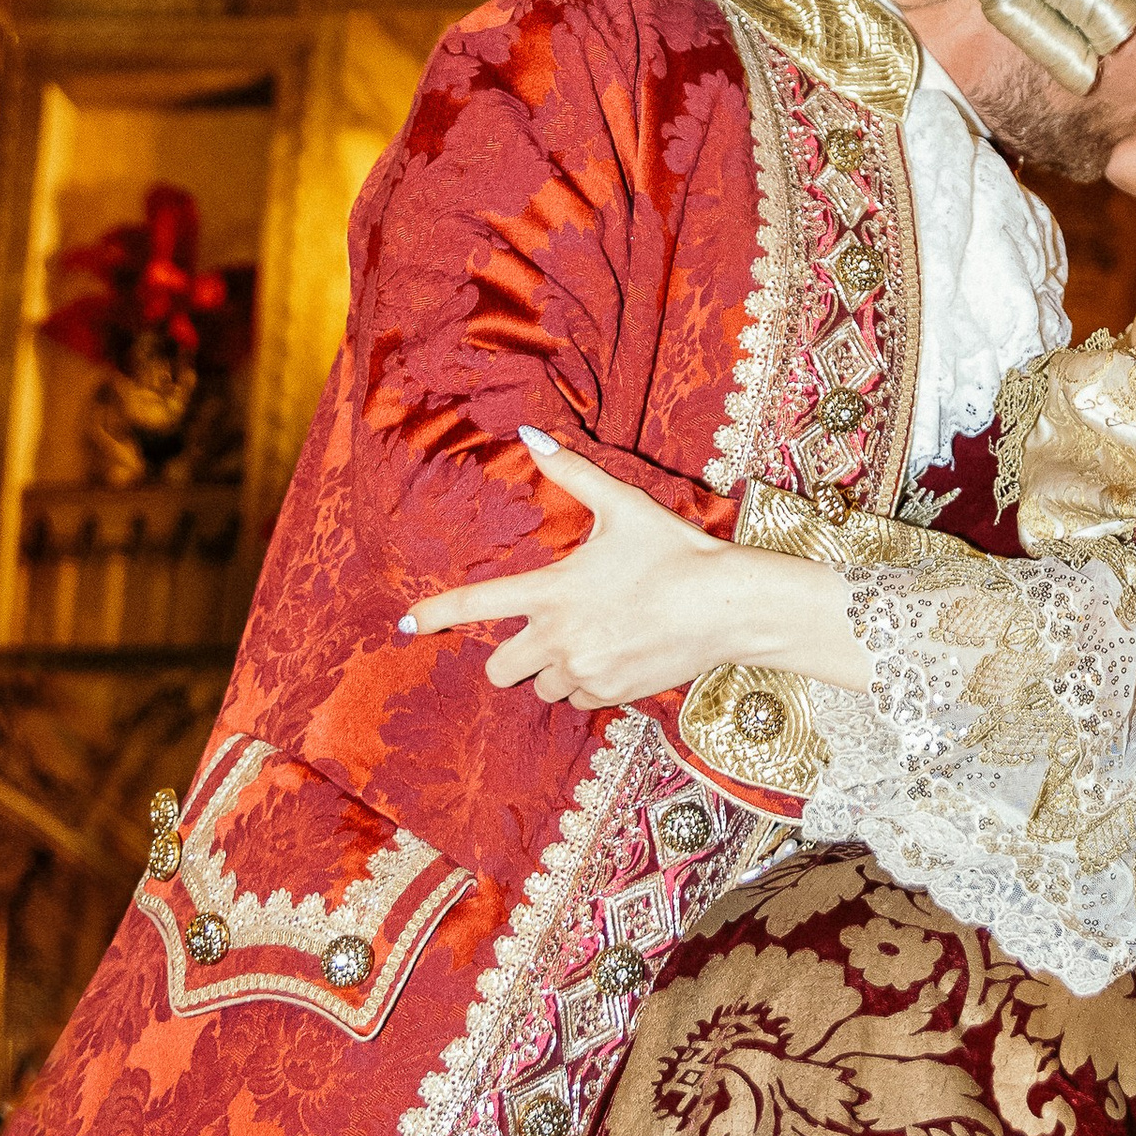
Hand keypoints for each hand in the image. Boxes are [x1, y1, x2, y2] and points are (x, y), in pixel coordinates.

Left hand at [400, 434, 727, 707]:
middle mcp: (559, 637)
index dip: (436, 613)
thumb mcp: (623, 505)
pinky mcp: (611, 694)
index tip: (408, 623)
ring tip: (594, 639)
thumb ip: (572, 473)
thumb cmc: (675, 550)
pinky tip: (617, 655)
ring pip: (541, 687)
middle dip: (511, 656)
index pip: (477, 604)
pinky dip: (587, 684)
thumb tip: (532, 434)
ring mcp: (585, 671)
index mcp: (552, 590)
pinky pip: (577, 700)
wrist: (727, 606)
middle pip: (499, 668)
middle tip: (543, 634)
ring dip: (555, 670)